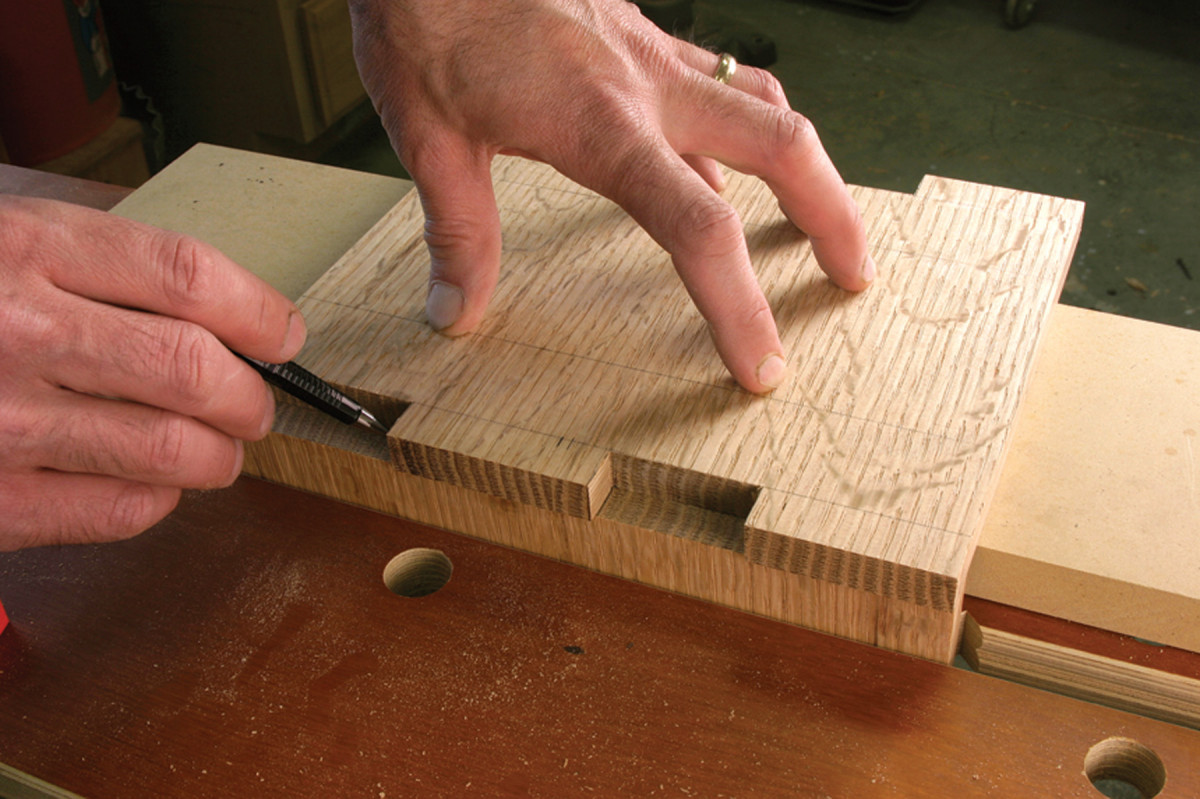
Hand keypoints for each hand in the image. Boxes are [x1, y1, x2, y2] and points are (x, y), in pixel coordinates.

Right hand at [0, 196, 305, 549]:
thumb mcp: (7, 236)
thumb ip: (106, 266)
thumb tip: (231, 312)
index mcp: (26, 249)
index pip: (189, 278)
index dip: (261, 313)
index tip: (283, 336)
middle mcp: (16, 331)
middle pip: (194, 370)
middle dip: (251, 397)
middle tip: (253, 404)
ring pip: (172, 450)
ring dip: (218, 456)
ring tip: (214, 448)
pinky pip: (121, 510)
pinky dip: (158, 499)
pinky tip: (146, 478)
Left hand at [350, 0, 873, 392]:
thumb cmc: (429, 20)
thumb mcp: (429, 136)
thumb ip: (460, 232)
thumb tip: (458, 314)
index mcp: (603, 125)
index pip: (700, 228)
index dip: (739, 306)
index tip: (762, 367)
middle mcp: (648, 88)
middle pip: (782, 149)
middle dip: (832, 218)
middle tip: (853, 278)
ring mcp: (653, 56)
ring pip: (765, 106)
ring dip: (809, 165)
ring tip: (820, 219)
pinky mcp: (642, 36)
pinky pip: (721, 80)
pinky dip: (747, 125)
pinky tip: (729, 157)